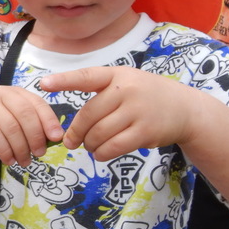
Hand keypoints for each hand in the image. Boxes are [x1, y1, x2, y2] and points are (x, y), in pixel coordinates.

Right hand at [0, 85, 63, 165]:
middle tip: (39, 154)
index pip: (37, 103)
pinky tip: (10, 161)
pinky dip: (6, 151)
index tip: (57, 138)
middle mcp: (2, 94)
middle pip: (25, 114)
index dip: (49, 121)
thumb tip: (57, 138)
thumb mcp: (20, 128)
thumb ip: (36, 129)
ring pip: (11, 127)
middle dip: (35, 136)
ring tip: (24, 162)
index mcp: (17, 93)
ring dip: (21, 148)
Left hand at [40, 66, 198, 160]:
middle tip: (71, 141)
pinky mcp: (145, 131)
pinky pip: (113, 146)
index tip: (42, 85)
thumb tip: (72, 126)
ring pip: (99, 133)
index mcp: (116, 75)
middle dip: (75, 132)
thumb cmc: (146, 97)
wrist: (185, 109)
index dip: (63, 81)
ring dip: (89, 144)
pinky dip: (102, 153)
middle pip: (88, 115)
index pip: (86, 76)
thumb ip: (102, 95)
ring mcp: (137, 110)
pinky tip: (101, 154)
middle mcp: (126, 90)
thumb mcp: (127, 83)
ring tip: (90, 146)